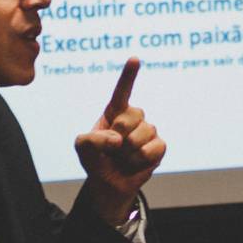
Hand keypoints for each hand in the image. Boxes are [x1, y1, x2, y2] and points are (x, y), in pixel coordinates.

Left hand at [75, 57, 165, 224]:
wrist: (109, 183)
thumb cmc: (96, 160)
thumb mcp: (82, 147)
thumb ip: (91, 140)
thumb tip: (118, 139)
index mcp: (114, 111)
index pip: (122, 90)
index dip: (129, 75)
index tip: (134, 58)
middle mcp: (134, 117)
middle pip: (131, 116)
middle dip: (118, 134)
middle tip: (113, 148)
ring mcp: (148, 130)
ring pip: (142, 135)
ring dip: (128, 153)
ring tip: (123, 157)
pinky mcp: (159, 146)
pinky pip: (153, 149)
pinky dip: (141, 159)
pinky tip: (135, 162)